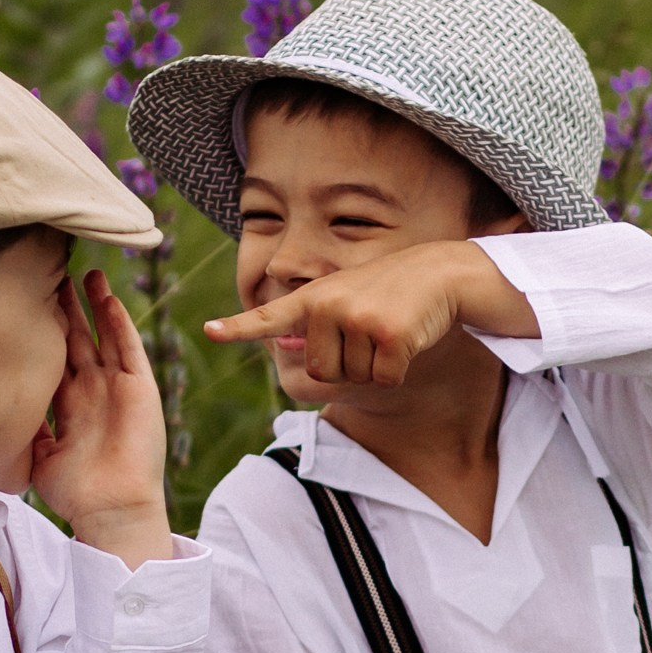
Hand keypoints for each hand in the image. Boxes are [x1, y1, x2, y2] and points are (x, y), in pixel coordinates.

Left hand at [31, 270, 172, 566]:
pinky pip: (128, 349)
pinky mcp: (138, 388)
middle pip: (78, 339)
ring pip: (103, 336)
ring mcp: (116, 387)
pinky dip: (118, 323)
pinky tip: (108, 299)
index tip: (26, 303)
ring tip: (86, 274)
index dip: (42, 331)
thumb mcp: (37, 454)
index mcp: (69, 404)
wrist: (109, 508)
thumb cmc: (73, 490)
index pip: (54, 358)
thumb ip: (24, 427)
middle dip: (66, 309)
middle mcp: (93, 390)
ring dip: (96, 305)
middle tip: (52, 275)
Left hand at [203, 240, 537, 389]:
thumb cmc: (390, 292)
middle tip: (370, 334)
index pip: (270, 316)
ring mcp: (357, 319)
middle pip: (323, 371)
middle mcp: (328, 305)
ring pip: (354, 378)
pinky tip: (407, 339)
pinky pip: (383, 379)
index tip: (211, 332)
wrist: (440, 273)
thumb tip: (285, 347)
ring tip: (388, 330)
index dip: (240, 328)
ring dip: (375, 366)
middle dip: (349, 366)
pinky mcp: (387, 335)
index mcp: (314, 297)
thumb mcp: (346, 298)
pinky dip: (398, 369)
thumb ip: (316, 324)